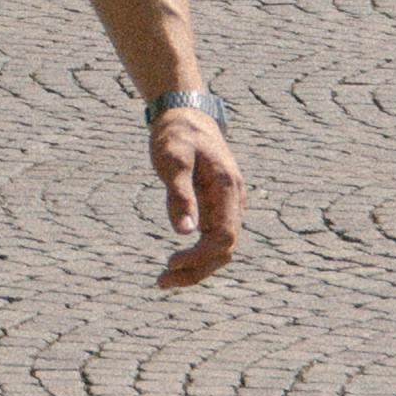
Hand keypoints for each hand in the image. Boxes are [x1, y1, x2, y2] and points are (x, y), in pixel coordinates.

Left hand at [148, 100, 243, 289]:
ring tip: (165, 279)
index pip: (224, 237)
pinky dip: (197, 254)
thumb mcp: (173, 158)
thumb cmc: (176, 134)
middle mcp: (233, 200)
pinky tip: (177, 262)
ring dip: (197, 267)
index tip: (171, 264)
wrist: (184, 113)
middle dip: (197, 270)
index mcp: (227, 188)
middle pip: (225, 249)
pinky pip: (213, 238)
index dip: (200, 257)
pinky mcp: (217, 206)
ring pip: (221, 247)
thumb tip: (185, 232)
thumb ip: (179, 194)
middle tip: (162, 282)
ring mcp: (228, 204)